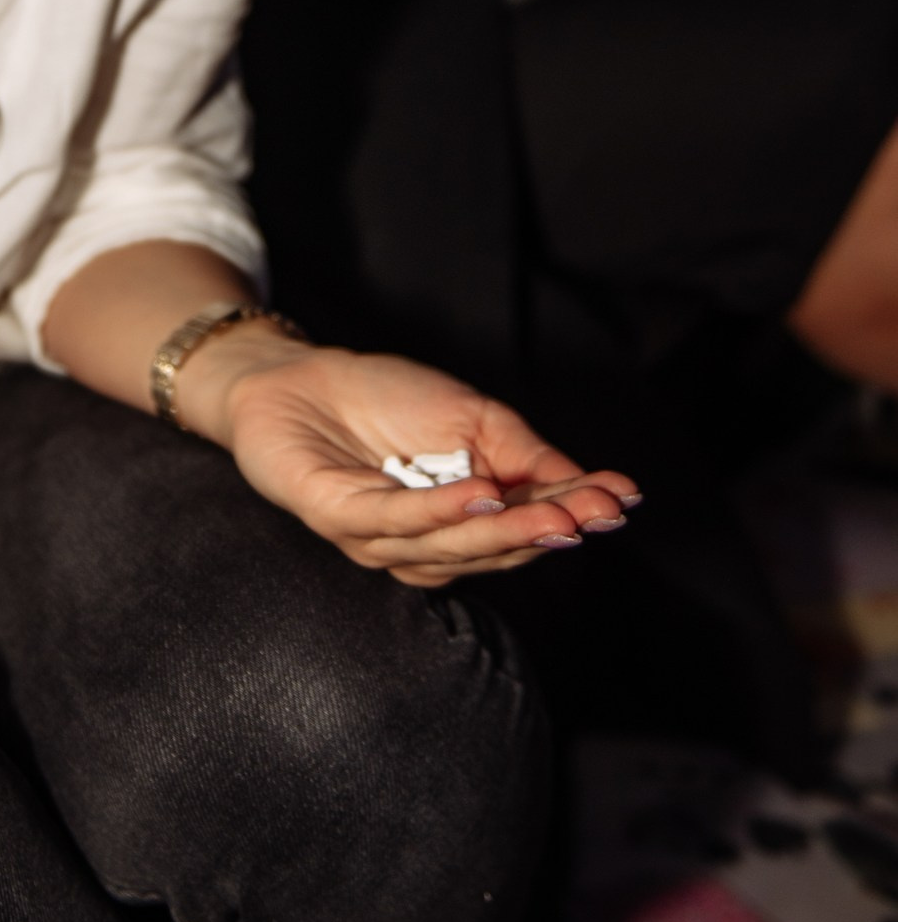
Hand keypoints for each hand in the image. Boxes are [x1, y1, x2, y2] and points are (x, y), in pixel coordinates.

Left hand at [176, 328, 638, 585]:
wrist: (296, 375)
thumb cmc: (383, 398)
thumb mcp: (472, 416)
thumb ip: (525, 453)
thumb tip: (595, 487)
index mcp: (458, 526)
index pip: (524, 526)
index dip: (574, 514)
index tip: (624, 499)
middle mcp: (421, 544)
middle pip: (493, 547)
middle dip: (549, 529)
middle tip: (598, 515)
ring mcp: (377, 538)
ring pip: (450, 546)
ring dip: (505, 529)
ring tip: (556, 513)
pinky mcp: (335, 517)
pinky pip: (393, 520)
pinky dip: (440, 512)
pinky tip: (481, 493)